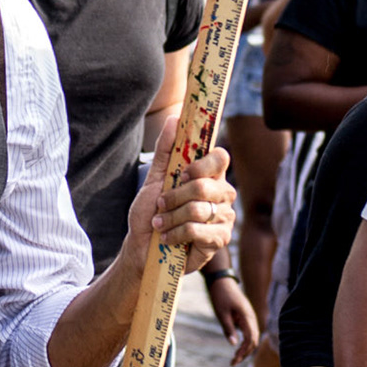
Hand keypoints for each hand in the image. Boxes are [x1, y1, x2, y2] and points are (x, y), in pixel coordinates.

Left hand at [127, 116, 235, 274]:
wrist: (142, 247)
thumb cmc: (150, 212)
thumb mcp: (154, 178)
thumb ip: (165, 149)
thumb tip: (175, 118)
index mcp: (210, 175)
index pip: (220, 157)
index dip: (202, 164)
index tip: (182, 174)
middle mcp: (222, 194)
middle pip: (204, 186)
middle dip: (174, 197)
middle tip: (160, 205)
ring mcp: (224, 217)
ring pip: (198, 209)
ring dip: (171, 217)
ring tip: (160, 224)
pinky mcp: (220, 239)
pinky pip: (198, 230)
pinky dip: (176, 233)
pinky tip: (168, 238)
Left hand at [205, 273, 259, 363]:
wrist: (221, 279)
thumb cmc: (220, 295)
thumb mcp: (222, 313)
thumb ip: (228, 329)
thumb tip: (234, 345)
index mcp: (247, 316)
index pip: (250, 339)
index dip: (244, 352)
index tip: (234, 360)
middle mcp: (251, 316)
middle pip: (254, 339)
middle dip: (246, 353)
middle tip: (233, 362)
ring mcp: (249, 315)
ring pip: (253, 336)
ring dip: (246, 348)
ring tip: (235, 358)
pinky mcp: (245, 315)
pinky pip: (249, 330)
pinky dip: (245, 341)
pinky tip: (237, 346)